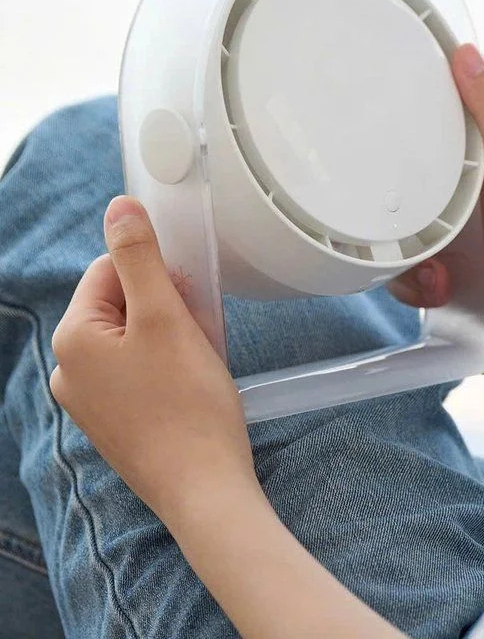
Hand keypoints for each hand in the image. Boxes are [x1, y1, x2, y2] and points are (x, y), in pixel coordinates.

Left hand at [50, 196, 259, 531]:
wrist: (205, 485)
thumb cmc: (187, 401)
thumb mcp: (166, 317)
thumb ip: (140, 257)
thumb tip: (119, 207)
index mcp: (72, 339)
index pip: (109, 270)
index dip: (155, 272)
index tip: (189, 294)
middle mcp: (70, 370)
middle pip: (121, 303)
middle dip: (165, 305)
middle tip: (198, 328)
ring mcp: (91, 401)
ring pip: (134, 337)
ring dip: (171, 333)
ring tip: (200, 358)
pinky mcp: (116, 422)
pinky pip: (139, 370)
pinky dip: (169, 363)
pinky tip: (194, 380)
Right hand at [389, 44, 483, 390]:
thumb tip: (468, 54)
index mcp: (483, 157)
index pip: (432, 116)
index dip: (401, 110)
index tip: (370, 107)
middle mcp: (468, 190)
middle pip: (400, 179)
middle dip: (388, 209)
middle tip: (396, 228)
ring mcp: (456, 230)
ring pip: (396, 228)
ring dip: (403, 257)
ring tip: (431, 273)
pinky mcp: (448, 265)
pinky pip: (405, 266)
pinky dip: (412, 283)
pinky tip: (435, 291)